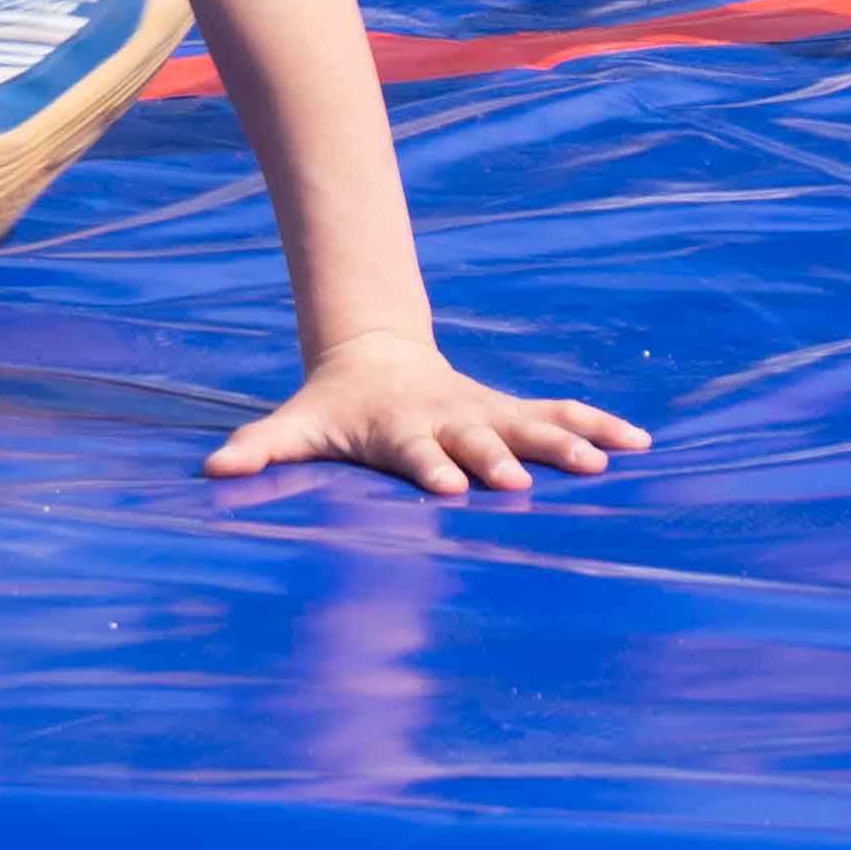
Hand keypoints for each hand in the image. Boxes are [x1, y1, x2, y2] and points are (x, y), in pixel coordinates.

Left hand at [204, 328, 649, 495]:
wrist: (375, 360)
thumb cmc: (333, 410)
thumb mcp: (294, 426)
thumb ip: (259, 448)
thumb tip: (210, 469)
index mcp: (400, 431)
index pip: (417, 453)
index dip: (433, 468)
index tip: (452, 489)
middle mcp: (449, 420)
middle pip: (480, 440)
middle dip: (503, 458)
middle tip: (528, 481)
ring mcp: (486, 414)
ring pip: (533, 423)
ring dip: (569, 441)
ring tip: (608, 461)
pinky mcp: (512, 412)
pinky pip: (562, 415)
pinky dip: (600, 425)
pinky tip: (640, 443)